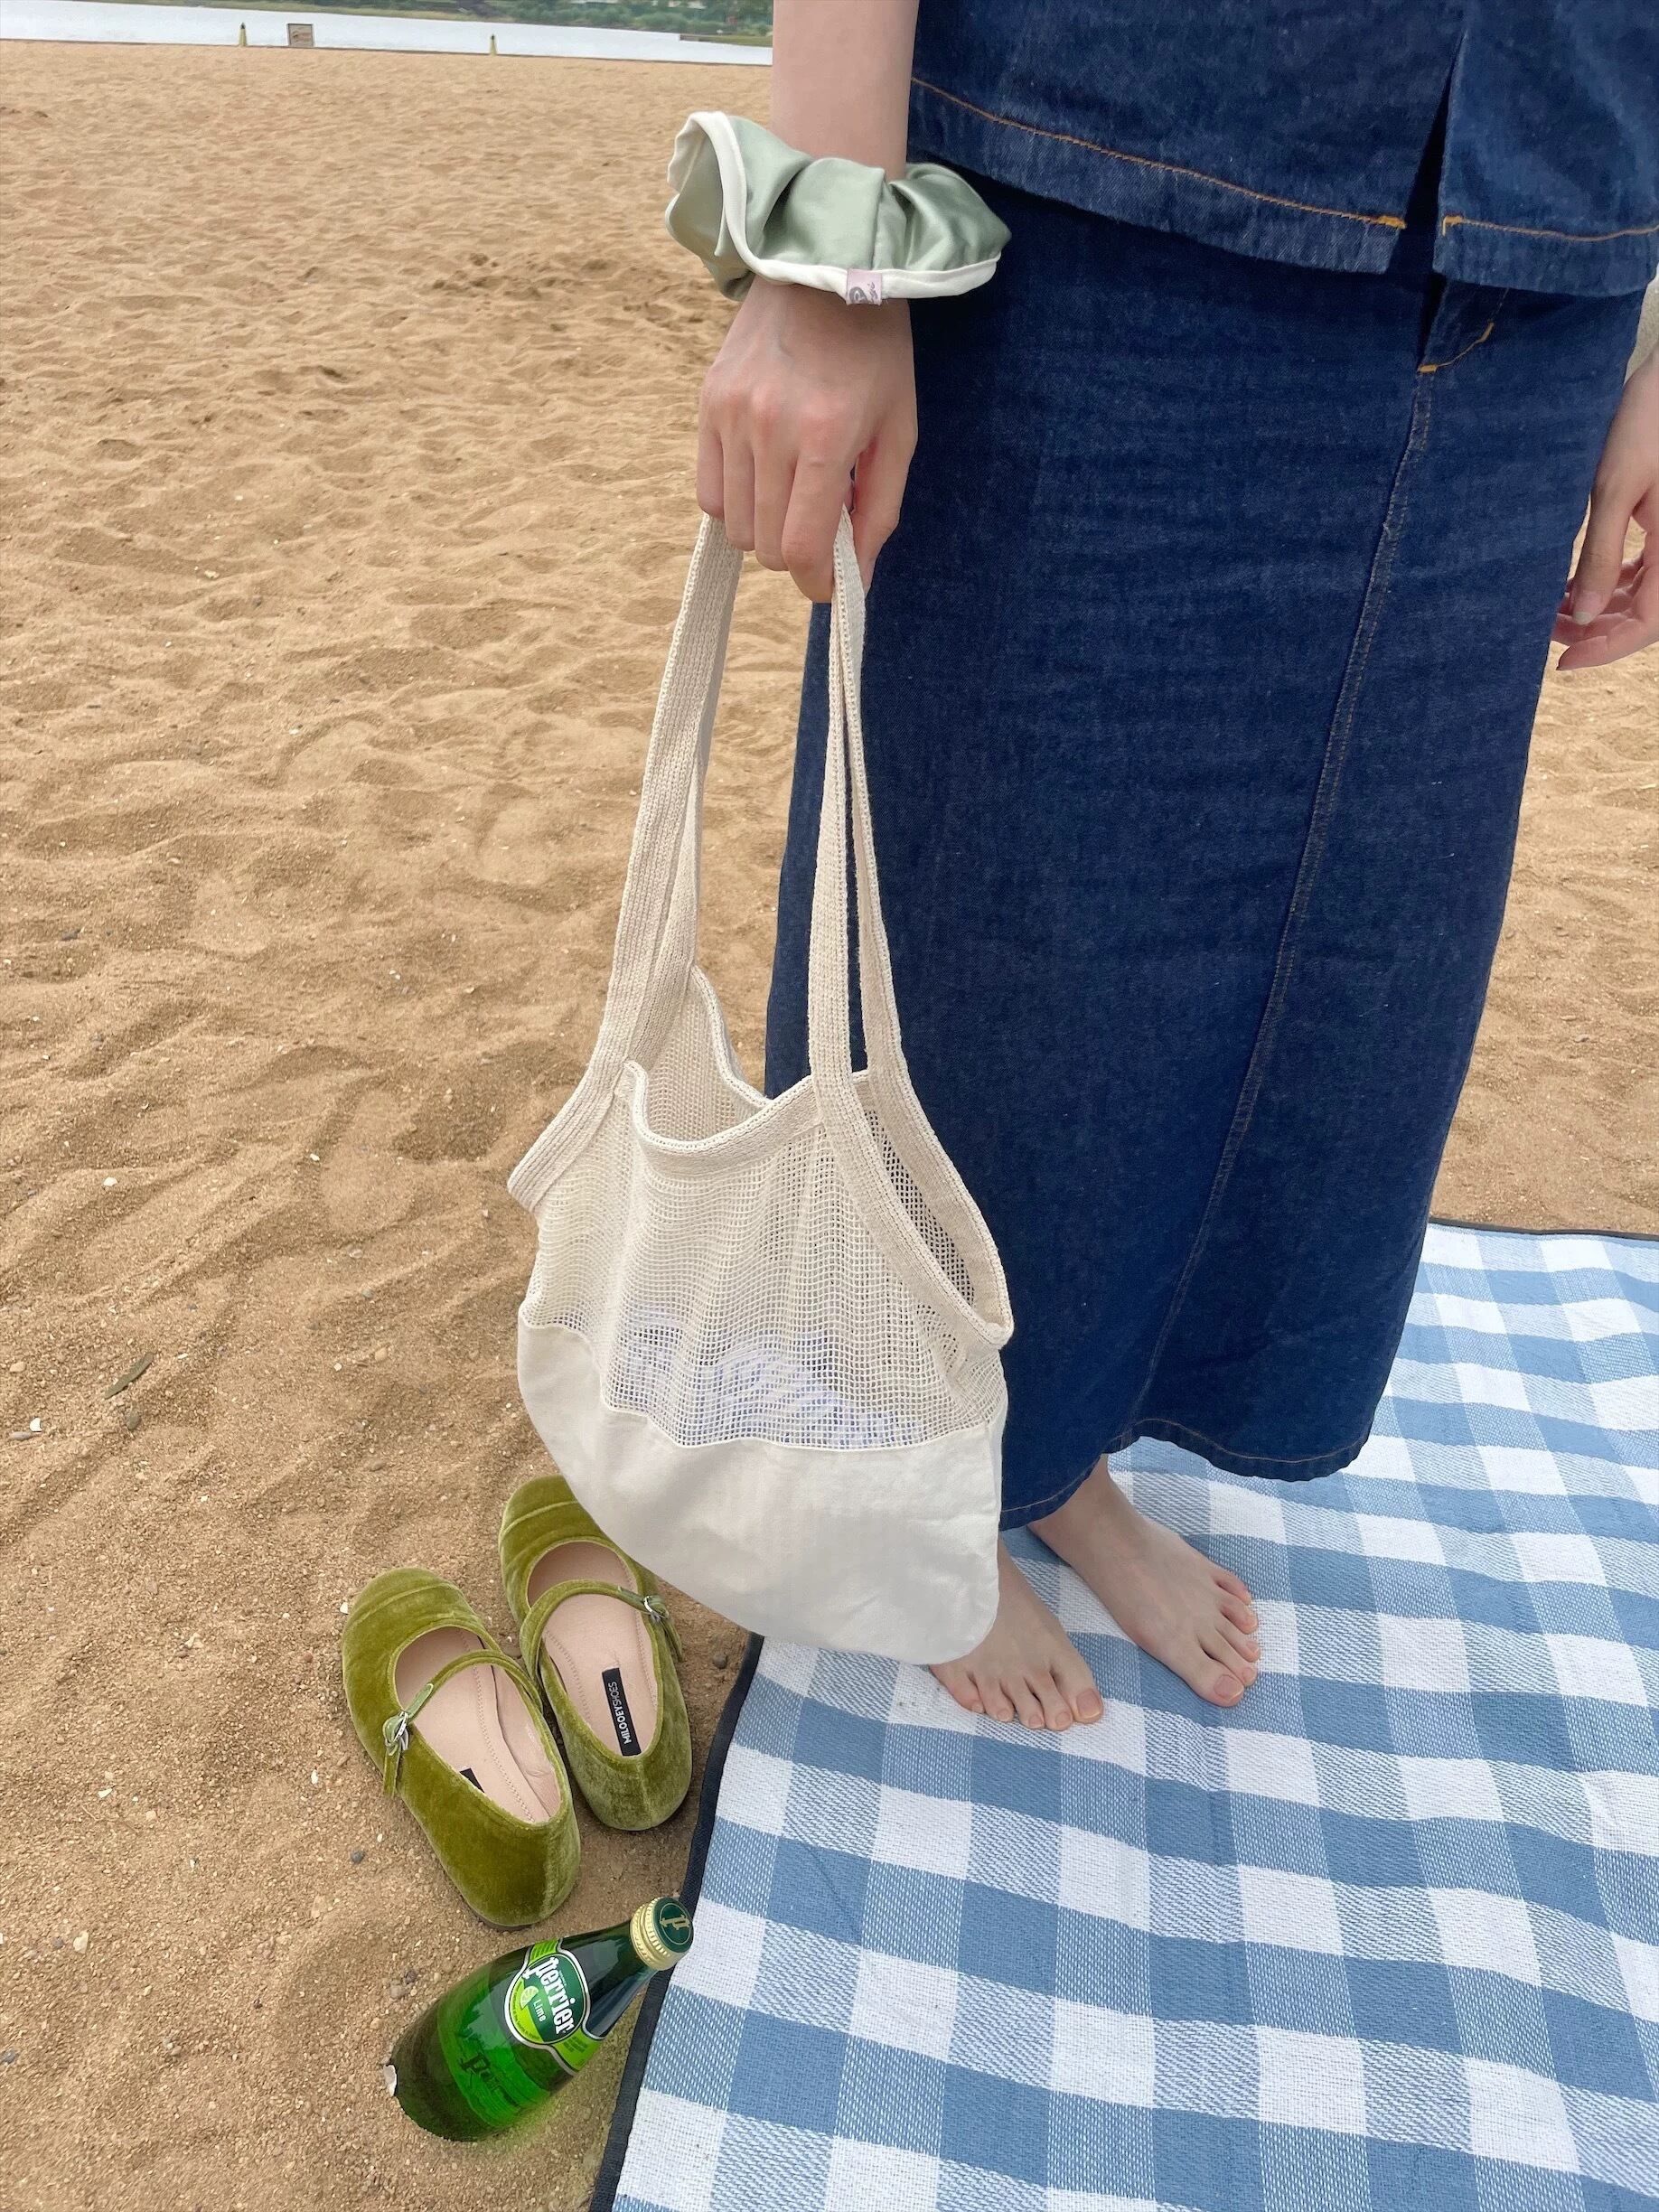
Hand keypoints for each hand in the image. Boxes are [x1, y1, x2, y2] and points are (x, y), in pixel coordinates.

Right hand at [697, 279, 916, 601]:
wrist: (824, 268)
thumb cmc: (874, 353)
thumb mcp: (898, 431)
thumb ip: (879, 511)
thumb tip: (857, 580)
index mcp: (826, 436)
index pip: (801, 547)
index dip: (816, 583)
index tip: (830, 584)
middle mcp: (770, 428)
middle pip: (766, 545)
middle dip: (796, 553)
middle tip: (821, 524)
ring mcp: (731, 415)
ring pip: (734, 526)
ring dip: (766, 528)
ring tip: (793, 493)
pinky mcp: (708, 405)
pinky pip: (708, 493)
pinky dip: (735, 504)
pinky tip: (763, 479)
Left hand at [1554, 346, 1658, 669]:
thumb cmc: (1649, 418)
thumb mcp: (1615, 487)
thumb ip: (1601, 554)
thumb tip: (1581, 616)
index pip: (1648, 623)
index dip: (1606, 649)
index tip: (1562, 663)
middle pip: (1647, 614)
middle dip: (1598, 631)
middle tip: (1545, 632)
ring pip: (1646, 594)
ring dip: (1603, 608)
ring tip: (1554, 609)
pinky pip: (1649, 569)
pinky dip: (1615, 583)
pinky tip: (1580, 583)